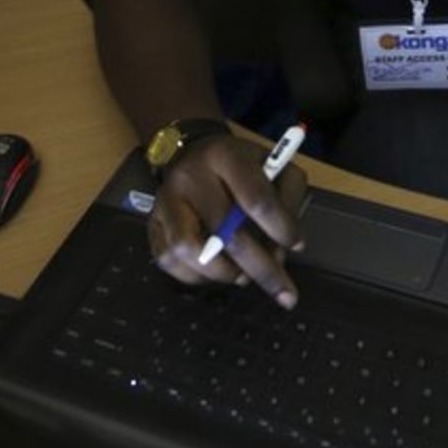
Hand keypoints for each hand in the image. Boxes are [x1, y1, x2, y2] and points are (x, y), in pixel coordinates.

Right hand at [147, 134, 306, 306]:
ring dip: (224, 273)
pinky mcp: (152, 223)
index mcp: (225, 156)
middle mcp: (189, 177)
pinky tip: (218, 271)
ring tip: (243, 275)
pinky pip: (170, 262)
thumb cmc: (239, 167)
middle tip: (284, 292)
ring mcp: (165, 201)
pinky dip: (198, 276)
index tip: (296, 245)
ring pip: (190, 251)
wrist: (193, 155)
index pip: (256, 199)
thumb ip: (288, 198)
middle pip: (226, 233)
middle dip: (261, 269)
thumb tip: (288, 245)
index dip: (280, 228)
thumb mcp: (273, 165)